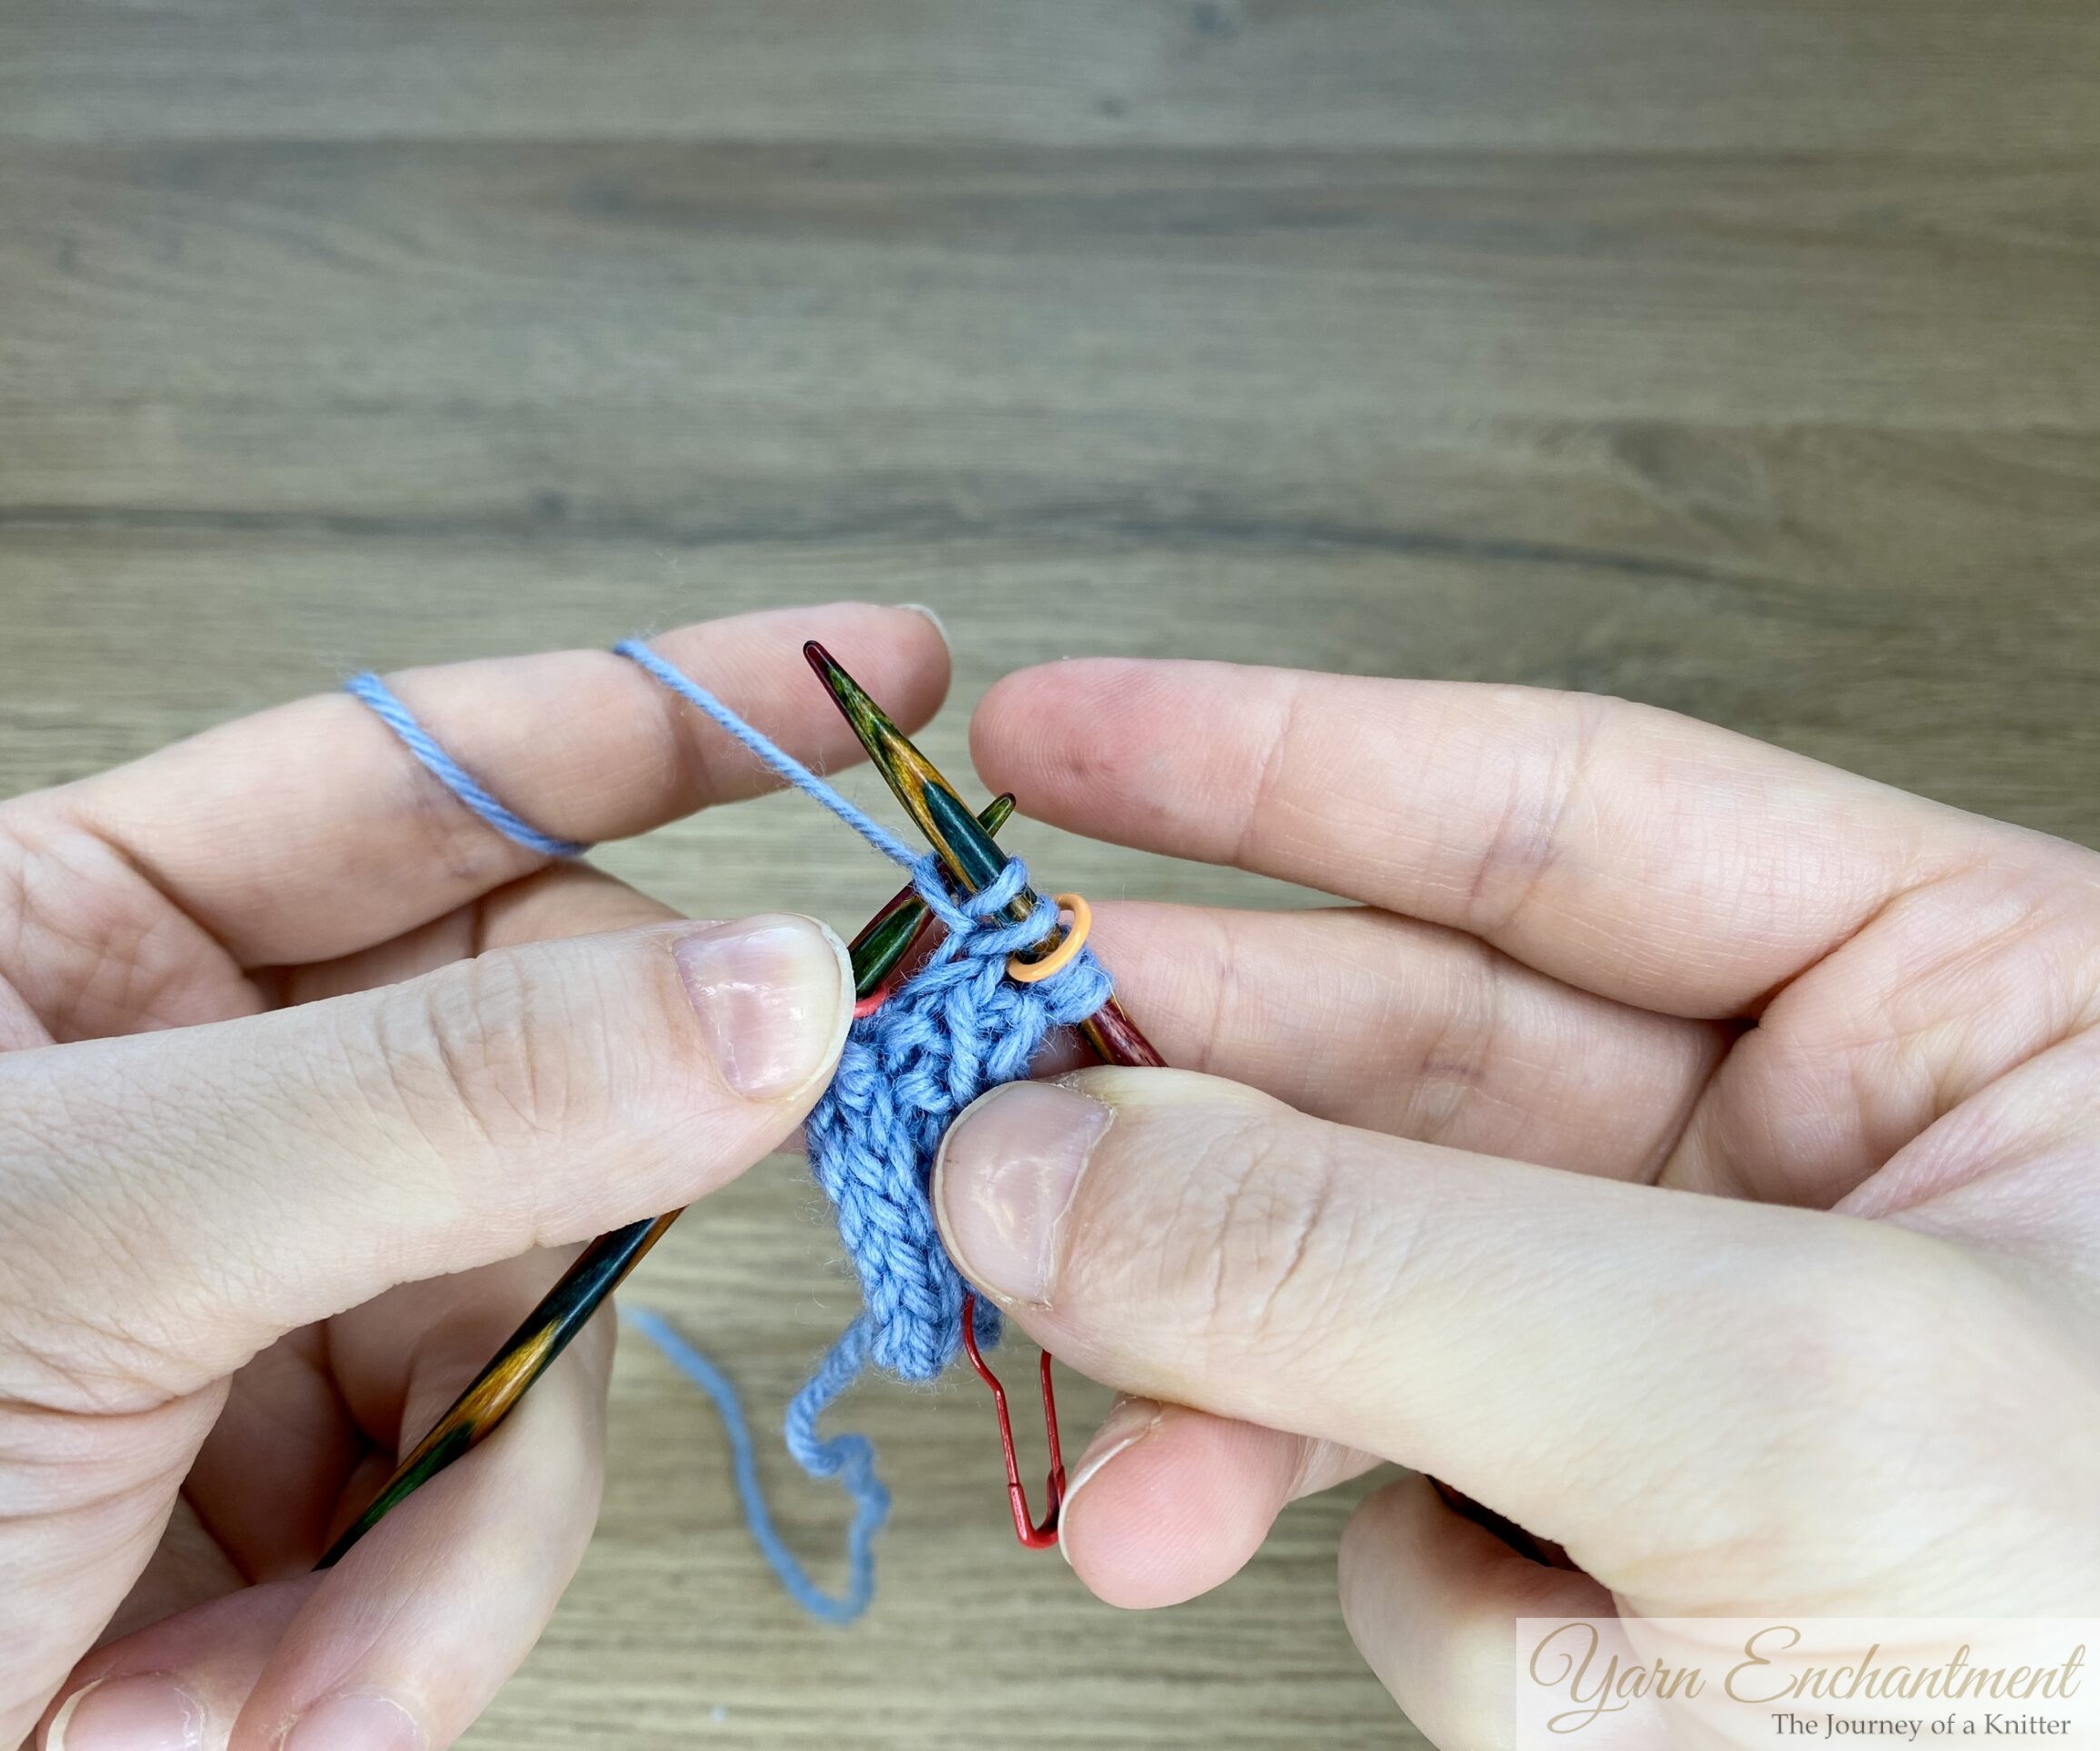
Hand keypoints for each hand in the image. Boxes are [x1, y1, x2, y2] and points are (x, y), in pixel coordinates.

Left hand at [0, 604, 946, 1750]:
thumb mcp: (54, 1244)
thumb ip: (432, 1104)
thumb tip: (773, 992)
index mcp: (69, 947)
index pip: (422, 776)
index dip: (656, 717)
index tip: (867, 671)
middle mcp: (199, 1105)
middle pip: (543, 1046)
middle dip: (603, 1169)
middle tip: (772, 1150)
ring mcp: (283, 1306)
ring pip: (558, 1305)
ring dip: (467, 1488)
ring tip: (301, 1639)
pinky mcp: (333, 1500)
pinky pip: (507, 1502)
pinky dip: (424, 1623)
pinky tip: (246, 1711)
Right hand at [941, 660, 2099, 1745]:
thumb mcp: (1770, 1410)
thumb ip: (1377, 1263)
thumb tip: (1037, 1165)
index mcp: (1957, 1006)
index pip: (1553, 813)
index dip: (1271, 765)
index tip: (1049, 737)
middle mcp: (1819, 1156)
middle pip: (1403, 1050)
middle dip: (1183, 1105)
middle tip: (975, 1108)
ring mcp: (1706, 1350)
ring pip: (1369, 1287)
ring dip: (1234, 1392)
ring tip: (1134, 1492)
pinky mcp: (1628, 1527)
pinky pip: (1413, 1491)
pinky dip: (1388, 1567)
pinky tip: (1480, 1637)